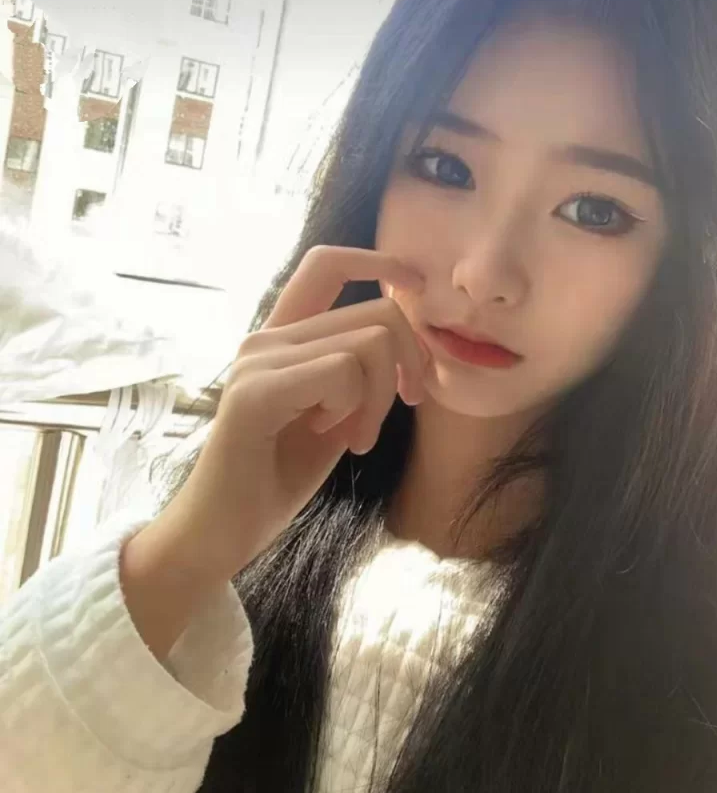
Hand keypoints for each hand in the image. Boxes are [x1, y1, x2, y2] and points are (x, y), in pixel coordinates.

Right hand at [144, 245, 427, 585]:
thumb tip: (409, 341)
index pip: (328, 264)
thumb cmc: (276, 476)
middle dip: (408, 365)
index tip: (417, 287)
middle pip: (377, 311)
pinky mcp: (256, 393)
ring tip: (355, 439)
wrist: (223, 530)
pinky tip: (332, 438)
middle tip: (395, 411)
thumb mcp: (336, 414)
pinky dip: (354, 410)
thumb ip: (360, 374)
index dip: (379, 262)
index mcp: (283, 337)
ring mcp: (258, 361)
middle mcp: (267, 337)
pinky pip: (342, 373)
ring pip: (369, 343)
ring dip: (380, 400)